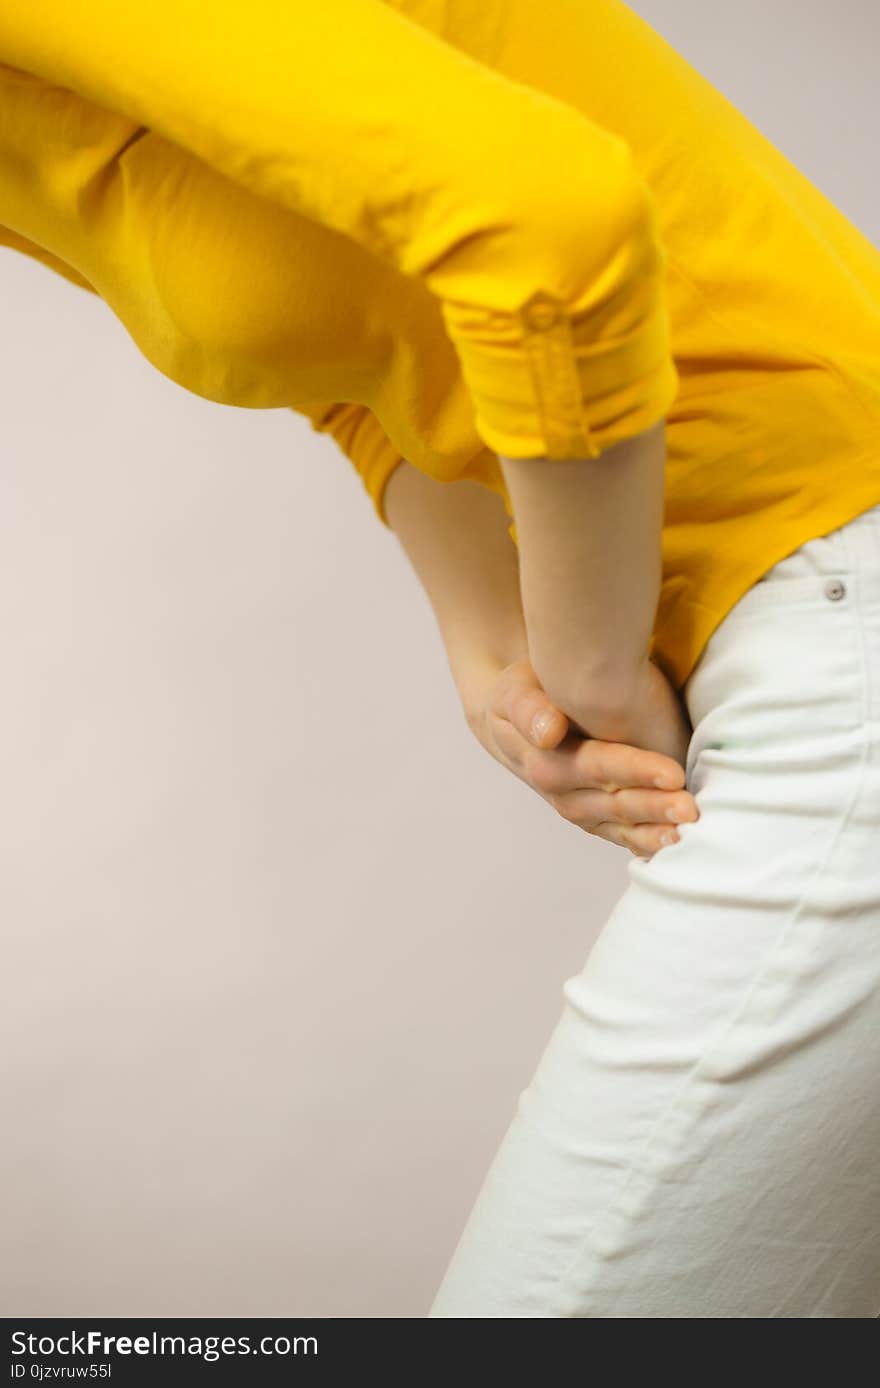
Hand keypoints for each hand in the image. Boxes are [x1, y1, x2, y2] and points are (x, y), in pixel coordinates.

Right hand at [469, 658, 698, 858]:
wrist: (522, 721)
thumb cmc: (526, 694)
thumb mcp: (515, 690)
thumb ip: (528, 706)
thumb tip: (549, 732)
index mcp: (543, 760)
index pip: (593, 766)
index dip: (633, 771)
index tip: (672, 773)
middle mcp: (561, 793)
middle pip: (612, 802)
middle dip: (653, 806)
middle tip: (690, 808)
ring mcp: (581, 810)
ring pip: (621, 825)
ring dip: (656, 830)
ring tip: (689, 826)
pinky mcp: (597, 818)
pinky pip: (624, 837)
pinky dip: (650, 843)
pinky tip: (679, 844)